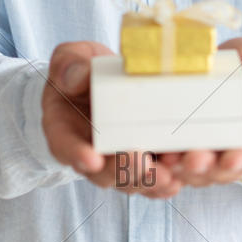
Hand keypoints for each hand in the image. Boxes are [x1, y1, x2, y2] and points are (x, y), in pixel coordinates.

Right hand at [40, 40, 184, 198]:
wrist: (101, 79)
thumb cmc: (81, 70)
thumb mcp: (70, 57)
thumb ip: (69, 65)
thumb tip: (77, 76)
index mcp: (63, 128)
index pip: (65, 145)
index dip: (77, 154)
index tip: (91, 158)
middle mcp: (89, 151)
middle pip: (102, 172)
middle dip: (122, 170)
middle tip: (140, 161)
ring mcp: (115, 161)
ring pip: (129, 181)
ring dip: (148, 180)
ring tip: (167, 174)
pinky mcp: (141, 161)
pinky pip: (150, 181)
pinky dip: (163, 184)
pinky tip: (177, 180)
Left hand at [157, 36, 241, 188]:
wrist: (224, 68)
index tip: (232, 160)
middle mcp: (234, 151)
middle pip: (220, 170)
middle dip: (206, 168)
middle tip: (193, 160)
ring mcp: (206, 153)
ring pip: (193, 173)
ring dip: (180, 170)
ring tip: (167, 159)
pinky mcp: (180, 147)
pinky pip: (169, 162)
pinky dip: (160, 163)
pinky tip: (149, 155)